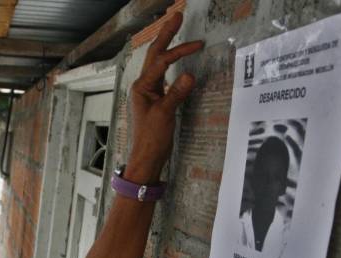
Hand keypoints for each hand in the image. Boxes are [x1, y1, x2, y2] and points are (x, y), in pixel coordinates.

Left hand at [125, 12, 202, 184]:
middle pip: (155, 55)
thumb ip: (176, 94)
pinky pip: (163, 76)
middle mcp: (143, 86)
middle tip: (177, 16)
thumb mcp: (165, 115)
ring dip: (167, 45)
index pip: (161, 62)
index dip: (179, 50)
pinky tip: (175, 58)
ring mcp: (148, 93)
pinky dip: (170, 63)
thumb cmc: (151, 139)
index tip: (198, 45)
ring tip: (176, 28)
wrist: (146, 159)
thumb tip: (190, 74)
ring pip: (158, 63)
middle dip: (166, 35)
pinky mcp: (155, 100)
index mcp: (142, 87)